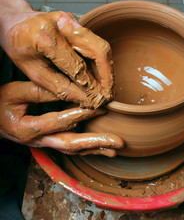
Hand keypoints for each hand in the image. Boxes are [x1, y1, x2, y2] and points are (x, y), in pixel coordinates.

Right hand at [0, 81, 122, 156]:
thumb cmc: (0, 106)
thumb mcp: (13, 93)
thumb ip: (38, 91)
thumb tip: (63, 88)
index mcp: (29, 128)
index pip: (61, 121)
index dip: (82, 113)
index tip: (101, 106)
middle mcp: (39, 141)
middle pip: (71, 144)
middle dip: (96, 142)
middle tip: (118, 142)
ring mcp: (45, 145)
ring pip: (73, 150)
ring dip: (95, 149)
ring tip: (115, 149)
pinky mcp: (49, 143)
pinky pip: (70, 148)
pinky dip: (87, 148)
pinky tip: (101, 149)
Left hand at [1, 11, 112, 108]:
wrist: (16, 22)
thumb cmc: (20, 46)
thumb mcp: (33, 72)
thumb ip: (59, 86)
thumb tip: (83, 99)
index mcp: (45, 37)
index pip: (78, 67)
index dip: (90, 87)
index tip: (97, 101)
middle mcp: (64, 24)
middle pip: (99, 51)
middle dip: (108, 76)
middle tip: (109, 95)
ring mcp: (73, 20)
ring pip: (102, 47)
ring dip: (107, 70)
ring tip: (107, 88)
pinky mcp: (79, 23)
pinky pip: (96, 44)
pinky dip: (101, 62)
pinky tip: (100, 76)